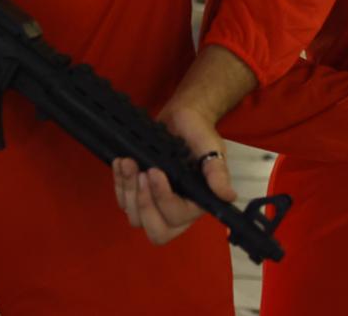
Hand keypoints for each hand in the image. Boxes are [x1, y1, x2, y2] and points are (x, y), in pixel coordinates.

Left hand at [111, 100, 233, 244]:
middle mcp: (176, 210)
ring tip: (128, 162)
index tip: (154, 171)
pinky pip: (123, 202)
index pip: (176, 217)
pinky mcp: (138, 194)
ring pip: (135, 218)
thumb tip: (229, 196)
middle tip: (140, 174)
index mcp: (195, 204)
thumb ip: (217, 173)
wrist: (182, 117)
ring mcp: (155, 204)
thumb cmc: (199, 132)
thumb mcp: (211, 148)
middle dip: (143, 204)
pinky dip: (118, 183)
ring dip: (128, 190)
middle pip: (155, 231)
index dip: (162, 198)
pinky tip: (120, 162)